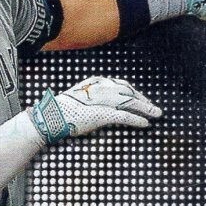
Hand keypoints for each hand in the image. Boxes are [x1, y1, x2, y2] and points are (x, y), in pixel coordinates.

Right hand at [31, 76, 161, 143]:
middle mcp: (101, 88)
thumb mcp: (78, 97)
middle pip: (128, 91)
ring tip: (156, 114)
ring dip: (145, 108)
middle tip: (153, 108)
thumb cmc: (60, 110)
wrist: (50, 118)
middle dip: (143, 99)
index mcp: (95, 82)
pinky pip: (124, 116)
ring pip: (130, 102)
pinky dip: (137, 120)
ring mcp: (102, 101)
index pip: (120, 85)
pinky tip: (145, 124)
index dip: (134, 92)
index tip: (142, 99)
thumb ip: (91, 97)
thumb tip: (100, 104)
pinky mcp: (102, 114)